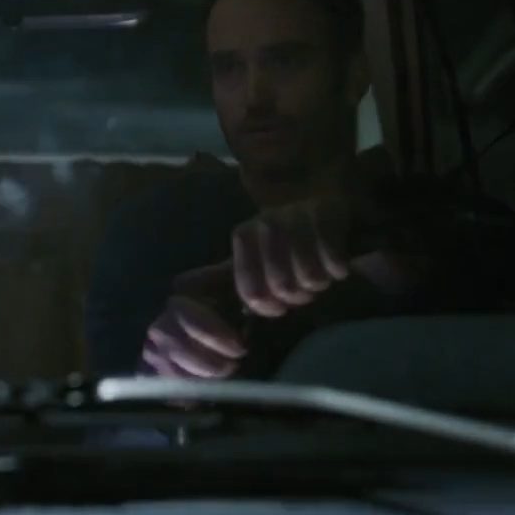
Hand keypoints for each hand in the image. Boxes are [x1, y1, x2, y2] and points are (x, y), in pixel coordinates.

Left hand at [137, 196, 362, 379]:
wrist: (320, 207)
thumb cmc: (281, 246)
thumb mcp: (248, 260)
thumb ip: (215, 278)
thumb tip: (176, 287)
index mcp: (244, 235)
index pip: (254, 294)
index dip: (271, 308)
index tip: (279, 303)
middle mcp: (266, 222)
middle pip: (283, 288)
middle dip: (298, 297)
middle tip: (303, 288)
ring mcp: (298, 216)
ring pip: (310, 278)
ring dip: (319, 284)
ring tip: (318, 274)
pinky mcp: (329, 214)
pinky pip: (334, 263)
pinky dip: (338, 270)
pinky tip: (335, 263)